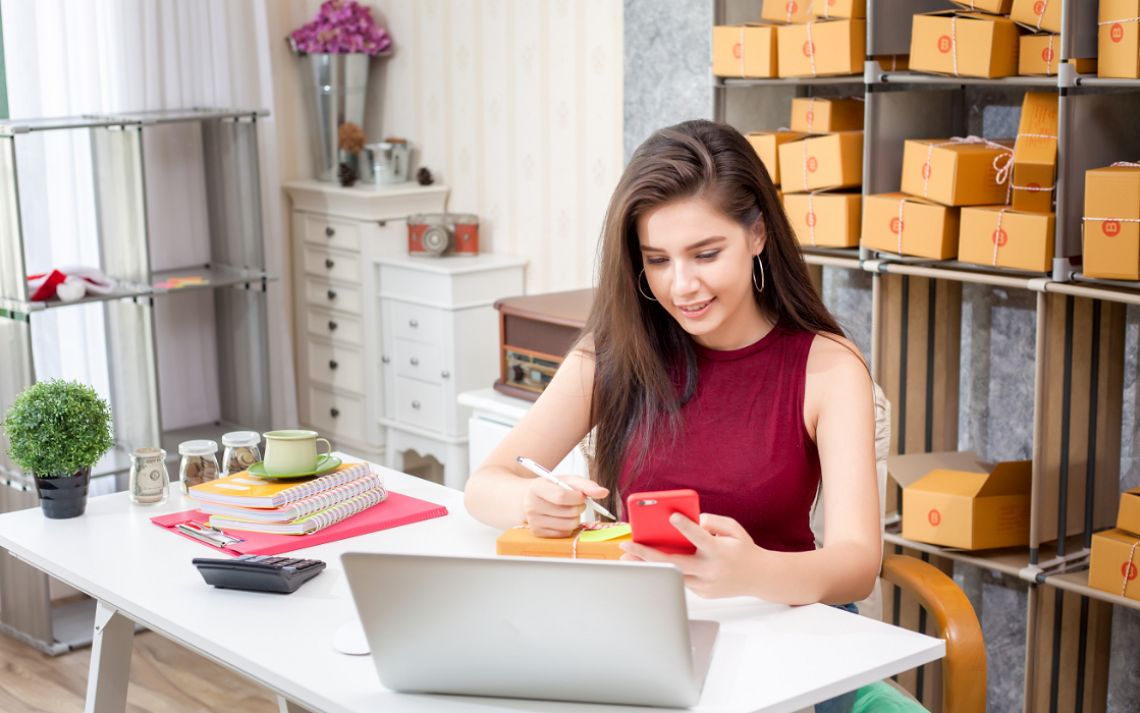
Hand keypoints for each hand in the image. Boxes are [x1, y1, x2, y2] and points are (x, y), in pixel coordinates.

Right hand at [523, 475, 608, 537]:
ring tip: (569, 510)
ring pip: (569, 525)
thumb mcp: (567, 480)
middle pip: (568, 512)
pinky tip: (562, 518)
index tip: (581, 495)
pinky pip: (564, 533)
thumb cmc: (551, 487)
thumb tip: (604, 492)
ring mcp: (533, 521)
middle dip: (579, 507)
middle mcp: (532, 506)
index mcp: (537, 488)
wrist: (529, 498)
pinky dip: (568, 527)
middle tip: (576, 502)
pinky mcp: (538, 533)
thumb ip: (586, 485)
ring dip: (576, 518)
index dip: (577, 497)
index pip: (561, 496)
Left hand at [620, 513, 760, 598]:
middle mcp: (710, 570)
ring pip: (672, 575)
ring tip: (628, 557)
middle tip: (627, 544)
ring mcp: (706, 585)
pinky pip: (682, 580)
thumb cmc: (743, 549)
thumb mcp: (733, 529)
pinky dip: (668, 572)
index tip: (671, 517)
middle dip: (647, 554)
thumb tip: (692, 521)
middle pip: (674, 563)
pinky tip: (650, 564)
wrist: (761, 577)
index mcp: (718, 551)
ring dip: (649, 566)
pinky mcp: (703, 593)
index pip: (699, 538)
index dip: (686, 527)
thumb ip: (713, 521)